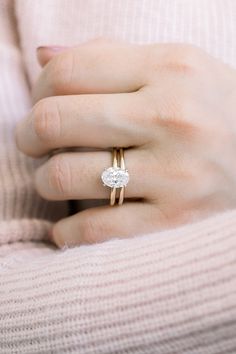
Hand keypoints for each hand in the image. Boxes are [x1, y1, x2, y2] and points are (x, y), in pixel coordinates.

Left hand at [16, 38, 235, 247]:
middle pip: (56, 123)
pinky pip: (100, 229)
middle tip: (32, 142)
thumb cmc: (209, 102)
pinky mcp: (175, 215)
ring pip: (68, 177)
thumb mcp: (171, 63)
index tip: (42, 104)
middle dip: (28, 136)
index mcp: (167, 69)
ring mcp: (174, 172)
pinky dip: (68, 233)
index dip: (38, 90)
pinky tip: (63, 230)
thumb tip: (44, 57)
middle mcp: (170, 118)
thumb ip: (106, 55)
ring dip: (45, 181)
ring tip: (53, 178)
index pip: (66, 73)